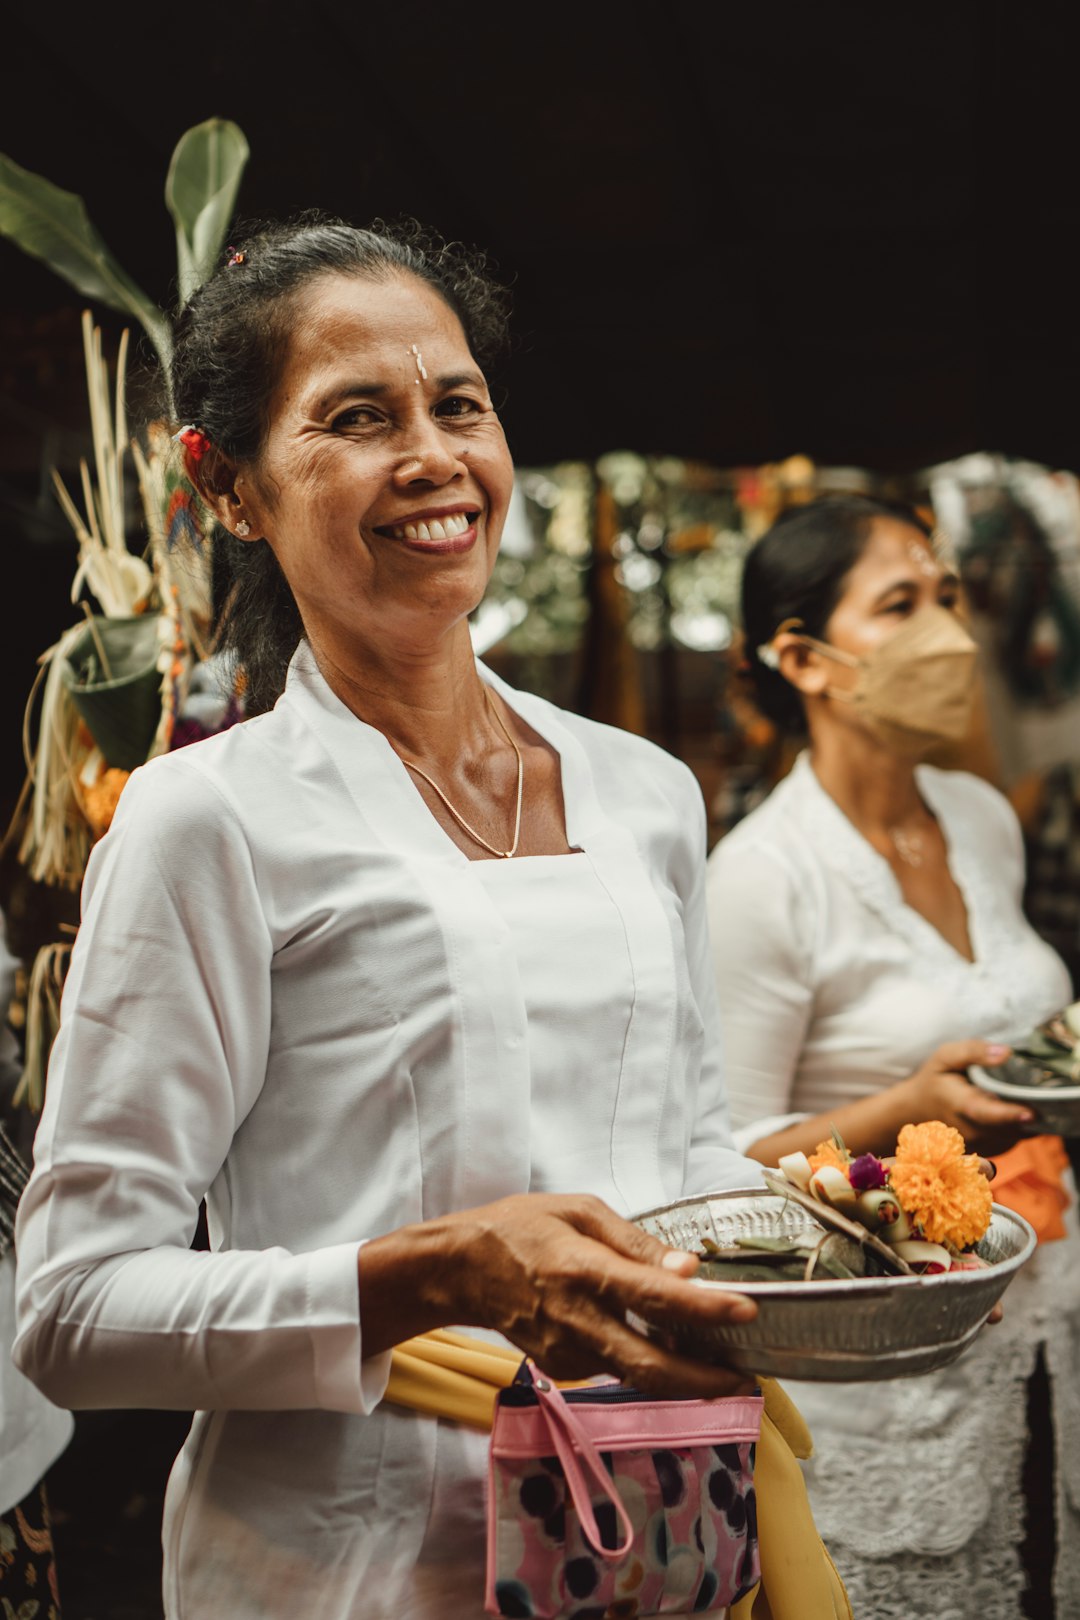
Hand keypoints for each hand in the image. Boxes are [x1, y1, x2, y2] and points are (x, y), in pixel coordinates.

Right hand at [431, 1193, 758, 1397]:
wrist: (460, 1270)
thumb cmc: (522, 1229)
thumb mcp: (580, 1211)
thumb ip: (637, 1244)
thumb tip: (690, 1269)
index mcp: (583, 1270)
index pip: (654, 1297)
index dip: (704, 1309)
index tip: (747, 1312)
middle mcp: (578, 1320)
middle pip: (652, 1367)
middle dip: (706, 1381)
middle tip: (748, 1375)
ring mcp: (568, 1353)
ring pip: (638, 1373)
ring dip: (682, 1371)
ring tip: (717, 1354)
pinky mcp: (563, 1369)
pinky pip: (616, 1366)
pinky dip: (647, 1358)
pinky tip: (660, 1340)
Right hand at [897, 1039, 1032, 1155]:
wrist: (918, 1110)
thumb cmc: (936, 1080)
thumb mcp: (946, 1057)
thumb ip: (973, 1051)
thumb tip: (1006, 1053)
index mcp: (960, 1105)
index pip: (985, 1114)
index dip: (1009, 1114)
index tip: (1031, 1113)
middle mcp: (972, 1132)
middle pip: (1010, 1126)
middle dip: (1030, 1111)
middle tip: (1046, 1092)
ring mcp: (982, 1146)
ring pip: (1017, 1133)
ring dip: (1028, 1119)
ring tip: (1030, 1097)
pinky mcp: (991, 1151)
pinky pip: (1015, 1138)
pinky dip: (1021, 1125)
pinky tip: (1016, 1108)